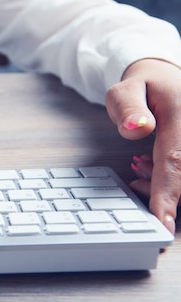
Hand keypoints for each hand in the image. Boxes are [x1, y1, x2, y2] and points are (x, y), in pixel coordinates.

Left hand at [105, 58, 180, 233]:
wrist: (167, 78)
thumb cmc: (144, 87)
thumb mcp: (125, 89)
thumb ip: (128, 107)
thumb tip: (136, 128)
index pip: (176, 162)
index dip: (169, 195)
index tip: (162, 223)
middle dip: (163, 191)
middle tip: (135, 179)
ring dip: (167, 186)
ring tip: (140, 164)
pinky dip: (172, 180)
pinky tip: (151, 166)